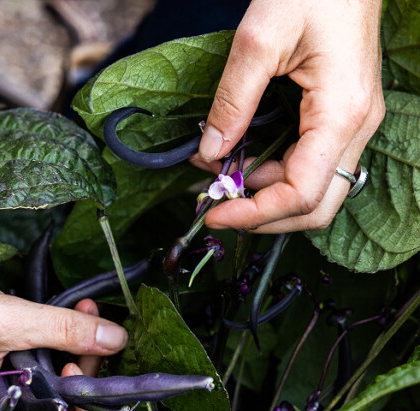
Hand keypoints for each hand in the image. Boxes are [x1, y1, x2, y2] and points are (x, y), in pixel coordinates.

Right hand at [0, 252, 127, 410]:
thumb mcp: (6, 320)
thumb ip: (63, 330)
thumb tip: (116, 339)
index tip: (86, 375)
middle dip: (88, 373)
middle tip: (96, 334)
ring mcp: (10, 395)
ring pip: (63, 387)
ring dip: (82, 350)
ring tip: (88, 313)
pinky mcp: (14, 371)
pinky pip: (52, 366)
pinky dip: (67, 342)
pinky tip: (78, 314)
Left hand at [192, 0, 384, 232]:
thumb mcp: (259, 37)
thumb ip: (233, 100)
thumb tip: (212, 152)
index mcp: (341, 114)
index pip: (301, 194)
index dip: (256, 214)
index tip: (215, 215)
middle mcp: (354, 129)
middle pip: (314, 208)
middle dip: (263, 216)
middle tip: (217, 206)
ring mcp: (351, 128)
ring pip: (312, 193)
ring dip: (263, 195)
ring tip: (219, 175)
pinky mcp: (340, 123)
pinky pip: (309, 169)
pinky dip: (273, 176)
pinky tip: (243, 162)